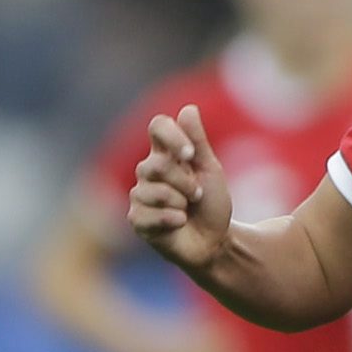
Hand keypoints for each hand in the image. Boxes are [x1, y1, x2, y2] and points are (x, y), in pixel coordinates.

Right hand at [128, 105, 230, 270]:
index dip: (171, 136)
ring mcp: (140, 195)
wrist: (215, 243)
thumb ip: (198, 141)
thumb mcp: (210, 170)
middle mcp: (148, 171)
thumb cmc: (212, 205)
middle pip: (156, 163)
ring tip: (187, 211)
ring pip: (154, 191)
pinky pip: (150, 214)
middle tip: (197, 195)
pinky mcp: (137, 219)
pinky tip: (179, 223)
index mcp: (166, 154)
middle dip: (185, 183)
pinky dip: (174, 220)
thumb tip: (189, 108)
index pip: (157, 126)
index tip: (190, 153)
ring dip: (180, 203)